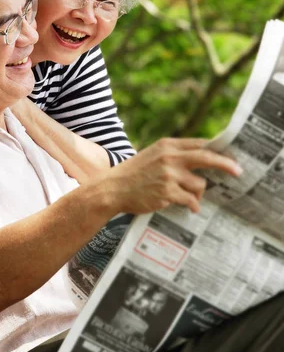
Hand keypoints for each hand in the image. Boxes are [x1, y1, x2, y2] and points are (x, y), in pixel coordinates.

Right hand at [106, 137, 241, 214]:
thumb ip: (173, 155)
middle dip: (225, 164)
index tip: (229, 156)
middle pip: (206, 157)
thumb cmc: (134, 174)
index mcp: (167, 145)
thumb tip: (200, 159)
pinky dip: (193, 205)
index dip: (216, 150)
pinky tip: (189, 207)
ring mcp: (169, 174)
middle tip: (238, 171)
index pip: (198, 144)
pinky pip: (191, 200)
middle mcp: (169, 157)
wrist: (112, 188)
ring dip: (198, 194)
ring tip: (188, 198)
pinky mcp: (167, 192)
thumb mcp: (153, 155)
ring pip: (199, 184)